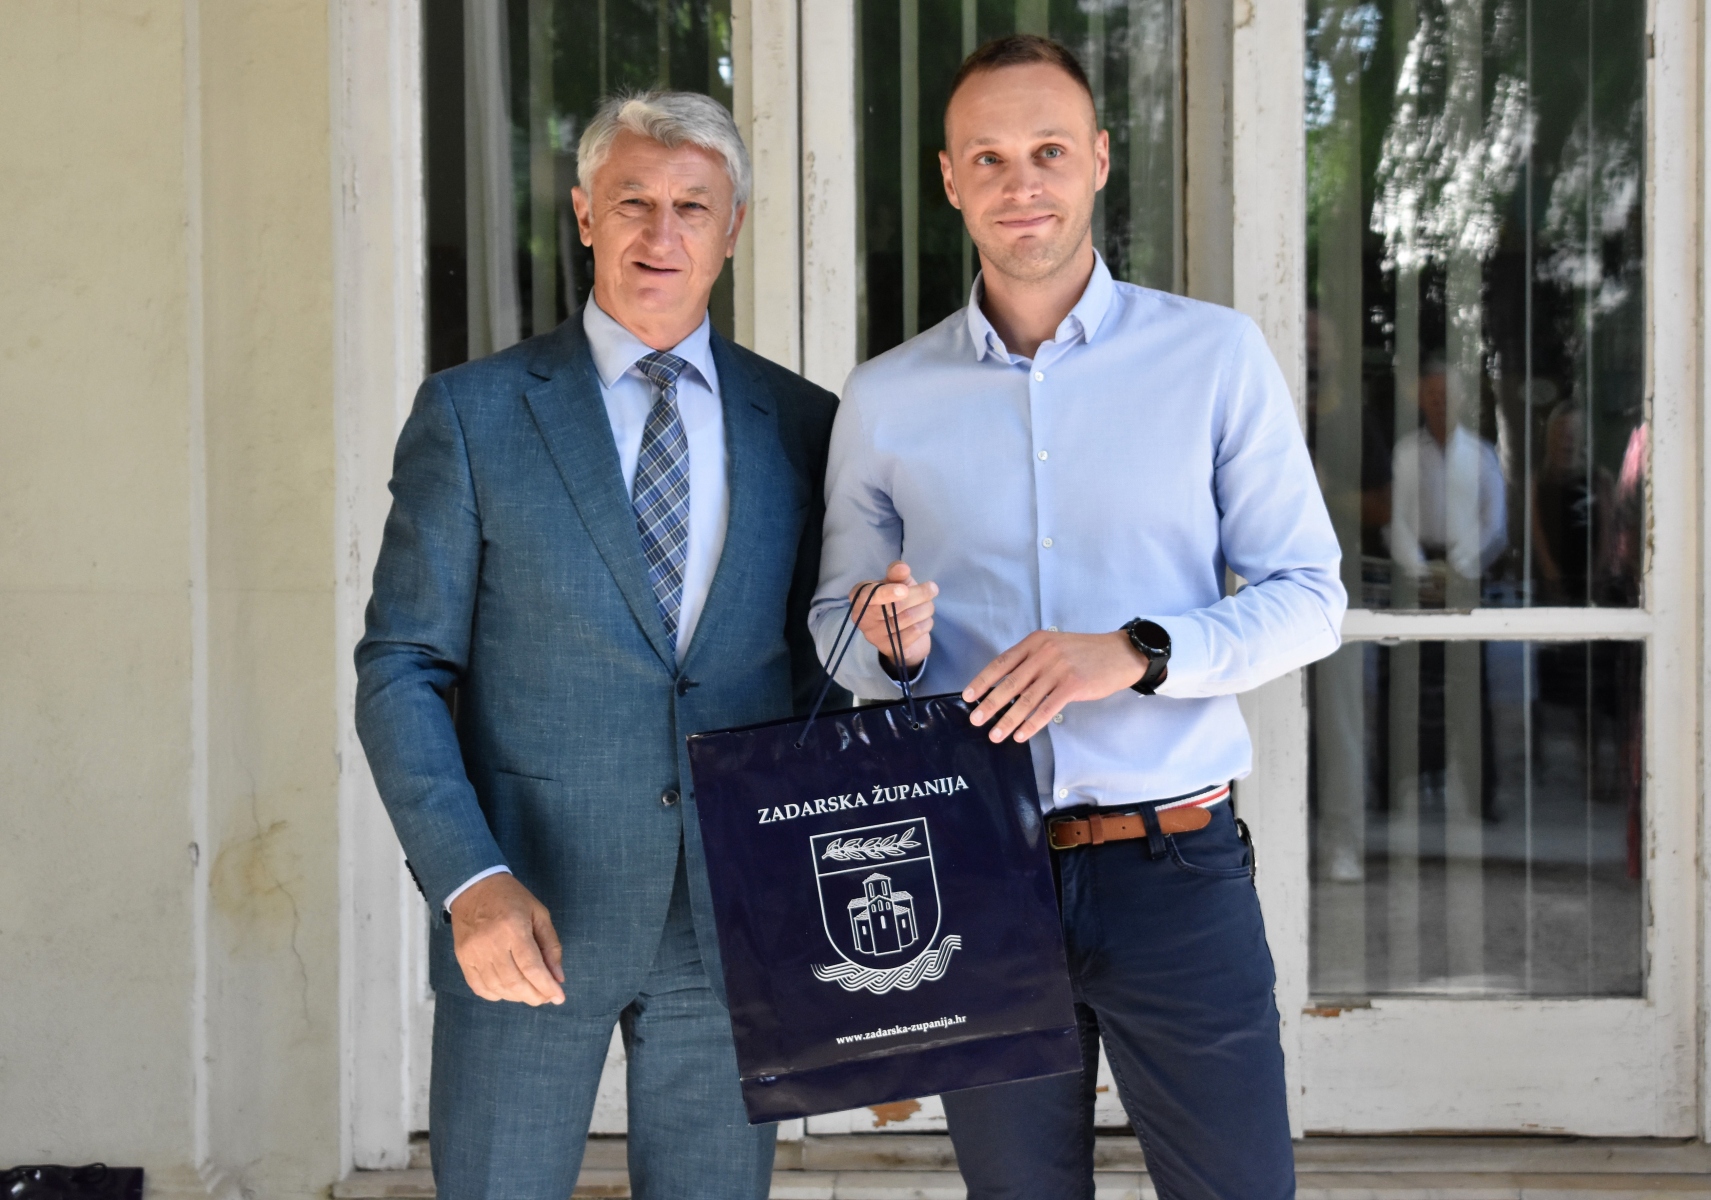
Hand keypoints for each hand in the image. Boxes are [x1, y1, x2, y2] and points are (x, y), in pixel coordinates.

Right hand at [449, 872, 565, 1004]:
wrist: (474, 886)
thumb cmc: (511, 898)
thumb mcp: (539, 913)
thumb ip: (550, 945)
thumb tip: (558, 977)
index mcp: (514, 928)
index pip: (531, 967)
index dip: (546, 986)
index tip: (559, 997)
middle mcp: (491, 943)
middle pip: (514, 982)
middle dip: (534, 995)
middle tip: (546, 998)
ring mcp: (473, 952)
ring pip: (497, 987)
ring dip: (517, 997)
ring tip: (530, 994)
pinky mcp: (462, 958)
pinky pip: (479, 986)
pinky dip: (495, 995)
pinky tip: (508, 991)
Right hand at [849, 561, 938, 669]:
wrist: (900, 632)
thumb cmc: (895, 600)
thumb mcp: (895, 583)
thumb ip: (897, 574)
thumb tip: (902, 567)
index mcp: (859, 597)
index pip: (868, 596)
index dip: (887, 592)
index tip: (905, 589)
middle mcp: (862, 618)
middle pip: (892, 608)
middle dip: (918, 595)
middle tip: (933, 588)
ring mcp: (875, 636)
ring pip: (906, 619)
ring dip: (925, 608)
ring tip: (929, 604)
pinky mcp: (890, 648)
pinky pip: (913, 632)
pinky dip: (926, 623)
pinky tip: (926, 619)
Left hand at [962, 630, 1148, 742]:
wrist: (1119, 653)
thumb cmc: (1085, 653)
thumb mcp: (1054, 646)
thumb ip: (1032, 661)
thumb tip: (1006, 686)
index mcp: (1035, 642)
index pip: (1001, 663)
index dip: (982, 681)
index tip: (968, 696)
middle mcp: (1043, 653)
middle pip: (1010, 683)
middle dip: (989, 704)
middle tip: (975, 719)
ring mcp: (1058, 669)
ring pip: (1026, 699)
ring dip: (1008, 719)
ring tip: (995, 734)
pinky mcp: (1073, 685)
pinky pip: (1047, 708)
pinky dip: (1032, 724)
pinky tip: (1021, 734)